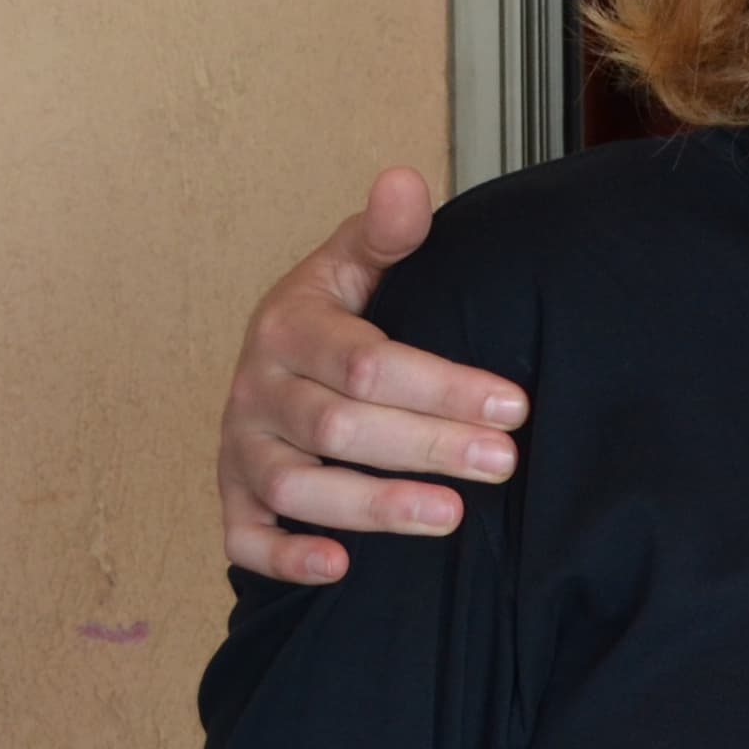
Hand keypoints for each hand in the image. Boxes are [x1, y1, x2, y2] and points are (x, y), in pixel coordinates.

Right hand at [219, 169, 527, 586]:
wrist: (277, 356)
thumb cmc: (336, 314)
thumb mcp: (355, 265)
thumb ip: (385, 234)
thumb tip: (405, 180)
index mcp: (290, 326)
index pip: (367, 362)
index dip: (442, 385)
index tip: (515, 405)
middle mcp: (256, 389)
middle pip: (338, 427)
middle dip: (426, 446)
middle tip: (502, 463)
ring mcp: (240, 448)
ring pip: (295, 487)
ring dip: (372, 506)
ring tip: (449, 518)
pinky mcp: (232, 498)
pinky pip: (243, 538)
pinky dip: (284, 558)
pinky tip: (340, 568)